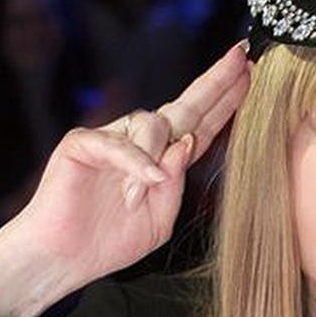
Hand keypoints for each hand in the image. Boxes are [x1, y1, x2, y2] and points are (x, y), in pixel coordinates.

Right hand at [10, 41, 249, 294]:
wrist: (65, 259)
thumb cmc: (110, 241)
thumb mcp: (160, 219)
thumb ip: (177, 184)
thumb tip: (187, 143)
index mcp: (165, 160)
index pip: (202, 124)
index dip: (226, 100)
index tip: (250, 73)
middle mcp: (142, 142)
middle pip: (186, 105)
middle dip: (215, 82)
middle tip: (241, 57)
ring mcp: (114, 138)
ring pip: (153, 124)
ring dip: (155, 161)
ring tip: (140, 197)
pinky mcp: (83, 143)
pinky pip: (118, 143)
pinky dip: (135, 164)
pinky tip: (144, 184)